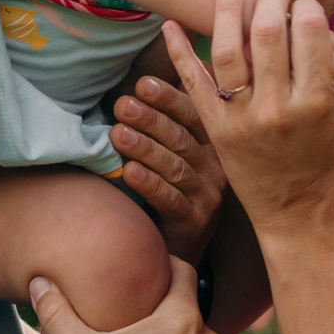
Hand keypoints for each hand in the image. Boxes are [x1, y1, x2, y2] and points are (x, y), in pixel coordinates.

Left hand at [111, 77, 225, 262]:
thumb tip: (137, 83)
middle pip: (181, 138)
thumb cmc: (169, 193)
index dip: (168, 98)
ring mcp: (207, 196)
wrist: (179, 250)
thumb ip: (163, 126)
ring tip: (118, 135)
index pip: (192, 115)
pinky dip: (149, 183)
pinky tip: (128, 172)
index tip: (141, 83)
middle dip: (151, 119)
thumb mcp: (172, 157)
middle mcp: (215, 168)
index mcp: (210, 145)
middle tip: (123, 105)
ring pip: (176, 167)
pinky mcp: (195, 222)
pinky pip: (170, 199)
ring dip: (145, 148)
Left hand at [165, 0, 333, 232]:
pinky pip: (193, 83)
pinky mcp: (216, 130)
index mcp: (316, 102)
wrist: (298, 214)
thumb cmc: (327, 159)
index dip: (307, 8)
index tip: (304, 4)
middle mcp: (278, 108)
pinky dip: (179, 51)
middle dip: (270, 0)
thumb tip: (311, 20)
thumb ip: (331, 69)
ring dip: (225, 8)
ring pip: (228, 49)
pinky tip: (169, 23)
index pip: (310, 32)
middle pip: (268, 32)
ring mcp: (242, 119)